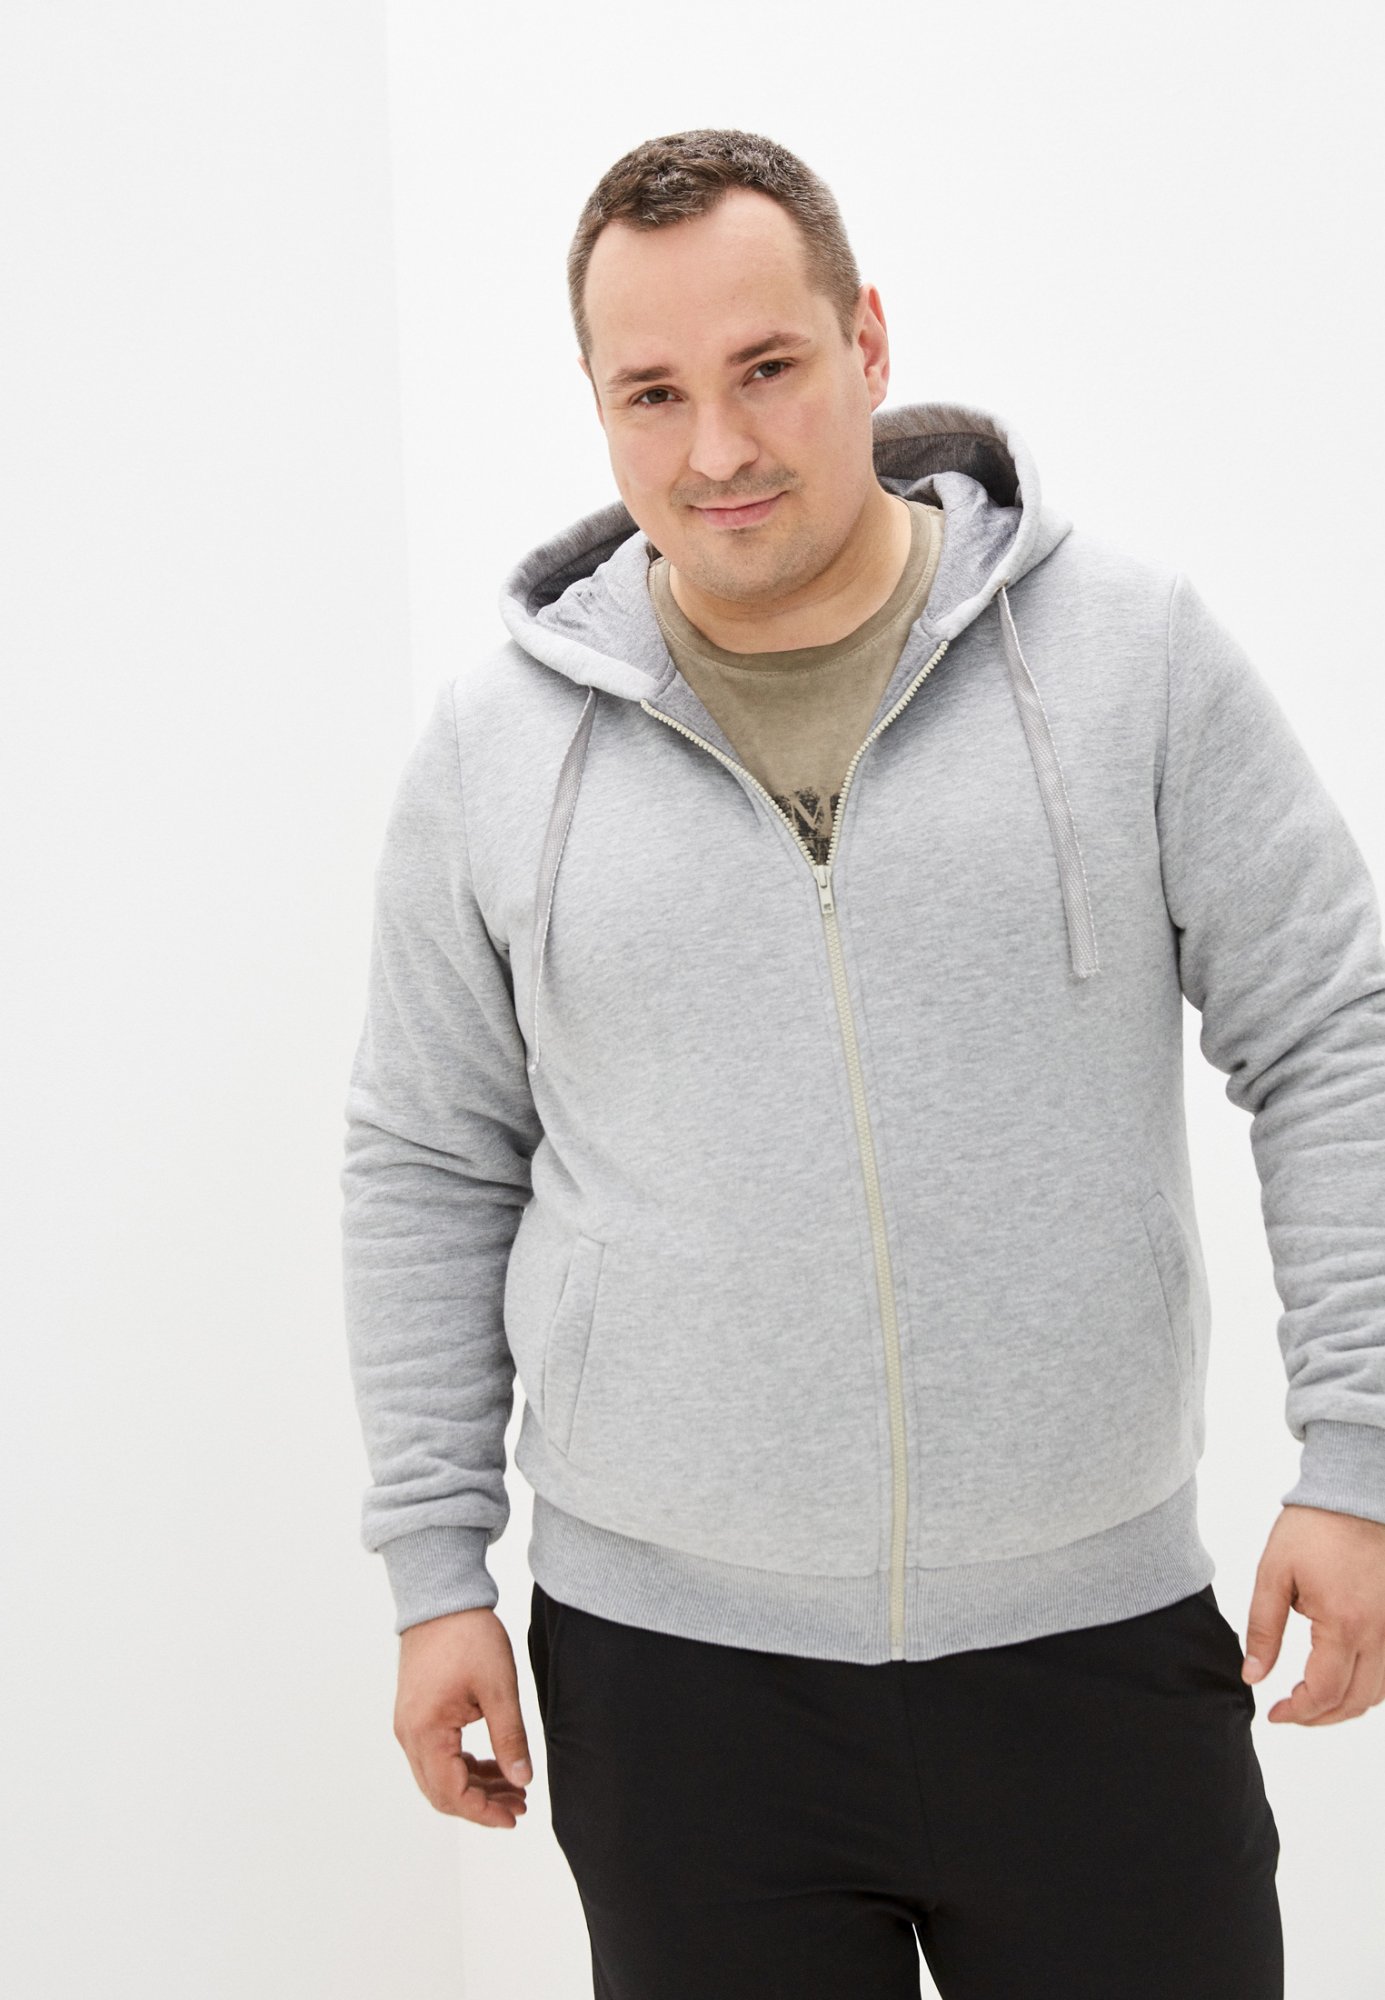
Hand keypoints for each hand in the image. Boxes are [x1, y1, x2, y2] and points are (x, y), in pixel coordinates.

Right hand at [394, 1606, 533, 1825]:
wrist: (441, 1598)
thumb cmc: (468, 1636)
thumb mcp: (498, 1687)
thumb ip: (509, 1737)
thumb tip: (522, 1780)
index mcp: (426, 1731)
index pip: (452, 1793)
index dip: (484, 1812)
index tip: (515, 1815)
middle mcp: (409, 1735)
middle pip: (442, 1791)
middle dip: (481, 1804)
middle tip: (519, 1805)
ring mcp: (409, 1725)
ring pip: (439, 1775)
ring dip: (474, 1786)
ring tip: (513, 1787)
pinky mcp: (416, 1714)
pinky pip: (437, 1755)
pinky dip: (463, 1766)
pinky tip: (492, 1764)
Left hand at [1242, 1504, 1384, 1724]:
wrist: (1355, 1495)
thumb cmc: (1315, 1528)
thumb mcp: (1274, 1574)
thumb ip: (1263, 1629)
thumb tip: (1254, 1675)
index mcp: (1345, 1624)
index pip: (1325, 1692)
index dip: (1299, 1712)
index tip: (1275, 1713)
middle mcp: (1381, 1634)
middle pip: (1355, 1701)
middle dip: (1320, 1716)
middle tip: (1290, 1713)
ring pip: (1378, 1692)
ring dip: (1345, 1705)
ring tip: (1311, 1701)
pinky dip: (1367, 1686)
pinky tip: (1342, 1679)